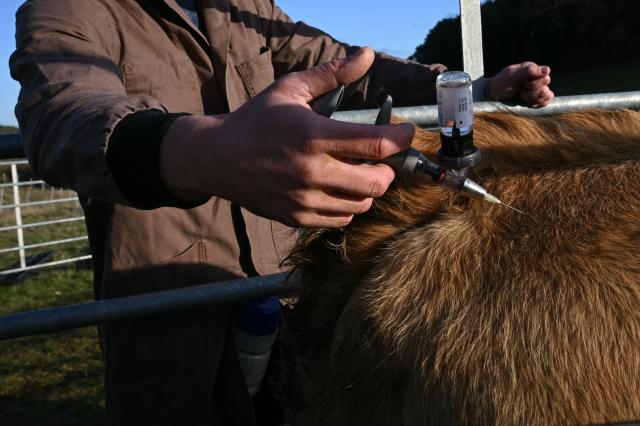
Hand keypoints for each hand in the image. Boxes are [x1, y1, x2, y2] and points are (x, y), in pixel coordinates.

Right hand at [159, 48, 414, 227]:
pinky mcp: (296, 217)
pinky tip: (337, 189)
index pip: (376, 144)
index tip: (404, 133)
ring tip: (356, 172)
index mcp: (313, 135)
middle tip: (379, 159)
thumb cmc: (256, 120)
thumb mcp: (290, 89)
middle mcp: (311, 171)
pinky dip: (348, 206)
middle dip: (388, 170)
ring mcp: (303, 199)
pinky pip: (340, 219)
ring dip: (368, 189)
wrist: (217, 158)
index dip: (401, 139)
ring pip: (361, 205)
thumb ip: (332, 74)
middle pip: (377, 183)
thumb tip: (368, 54)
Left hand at [485, 62, 553, 107]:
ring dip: (532, 97)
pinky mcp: (538, 97)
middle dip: (530, 91)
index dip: (533, 83)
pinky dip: (538, 103)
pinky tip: (527, 101)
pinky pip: (548, 100)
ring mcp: (539, 87)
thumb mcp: (511, 75)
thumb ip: (527, 71)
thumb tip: (546, 70)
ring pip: (547, 94)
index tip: (520, 83)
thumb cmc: (501, 83)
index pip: (544, 77)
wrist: (494, 96)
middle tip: (519, 89)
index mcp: (532, 68)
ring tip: (521, 95)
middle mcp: (537, 76)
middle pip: (545, 86)